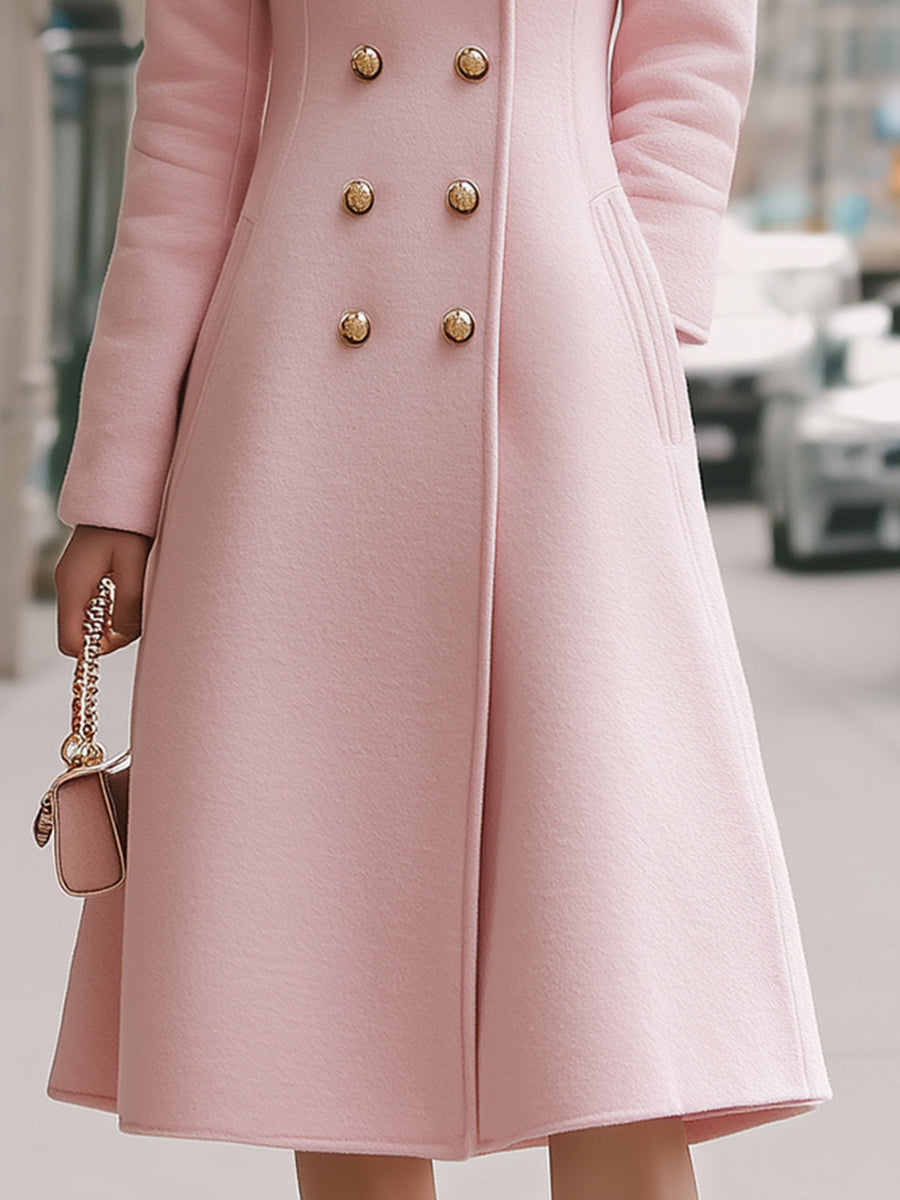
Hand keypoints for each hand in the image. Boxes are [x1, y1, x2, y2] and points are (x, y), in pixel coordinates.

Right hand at [55, 525, 153, 657]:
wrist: (124, 493)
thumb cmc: (130, 524)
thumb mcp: (134, 567)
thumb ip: (129, 606)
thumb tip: (123, 636)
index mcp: (73, 585)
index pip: (70, 641)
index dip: (95, 649)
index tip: (123, 640)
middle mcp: (68, 585)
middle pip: (81, 632)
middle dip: (110, 634)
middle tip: (138, 614)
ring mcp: (75, 580)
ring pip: (91, 619)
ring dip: (116, 619)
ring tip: (140, 595)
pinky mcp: (86, 575)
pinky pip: (96, 604)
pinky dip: (115, 606)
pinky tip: (133, 589)